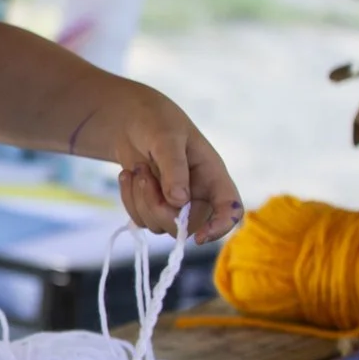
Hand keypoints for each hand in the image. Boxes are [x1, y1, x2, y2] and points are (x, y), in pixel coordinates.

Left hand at [99, 89, 242, 244]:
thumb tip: (179, 201)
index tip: (198, 237)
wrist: (129, 122)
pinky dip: (129, 200)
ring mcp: (175, 204)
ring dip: (141, 199)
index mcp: (213, 176)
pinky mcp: (152, 207)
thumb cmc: (156, 122)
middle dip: (158, 207)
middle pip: (186, 225)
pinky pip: (140, 220)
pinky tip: (128, 176)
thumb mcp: (166, 138)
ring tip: (138, 169)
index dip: (221, 226)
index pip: (230, 209)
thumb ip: (174, 168)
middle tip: (144, 175)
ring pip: (159, 226)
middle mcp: (198, 195)